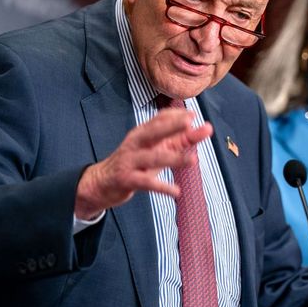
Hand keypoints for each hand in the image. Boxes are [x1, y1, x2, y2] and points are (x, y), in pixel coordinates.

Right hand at [74, 107, 212, 218]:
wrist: (101, 183)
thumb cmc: (135, 163)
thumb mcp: (156, 150)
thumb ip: (181, 140)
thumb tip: (206, 129)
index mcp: (143, 133)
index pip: (159, 118)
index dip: (176, 116)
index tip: (193, 114)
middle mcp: (136, 143)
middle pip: (154, 131)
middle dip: (172, 125)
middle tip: (189, 121)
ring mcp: (130, 160)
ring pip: (153, 157)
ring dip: (174, 159)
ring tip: (194, 160)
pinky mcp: (127, 179)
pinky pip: (146, 183)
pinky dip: (162, 187)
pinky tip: (176, 192)